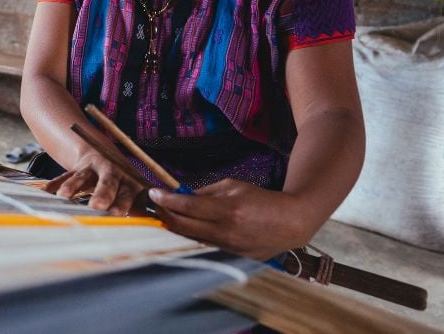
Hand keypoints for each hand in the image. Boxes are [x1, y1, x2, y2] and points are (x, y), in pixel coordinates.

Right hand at [42, 150, 145, 215]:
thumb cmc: (124, 183)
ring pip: (82, 176)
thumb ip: (138, 207)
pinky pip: (64, 176)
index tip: (118, 213)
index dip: (123, 202)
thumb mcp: (134, 191)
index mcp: (129, 180)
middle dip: (102, 193)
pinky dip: (54, 184)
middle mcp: (112, 171)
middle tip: (97, 206)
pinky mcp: (76, 168)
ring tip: (65, 196)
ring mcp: (92, 168)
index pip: (128, 191)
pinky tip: (45, 192)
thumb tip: (149, 225)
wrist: (105, 155)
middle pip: (107, 181)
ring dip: (73, 185)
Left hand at [148, 179, 313, 259]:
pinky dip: (193, 235)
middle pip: (182, 226)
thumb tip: (181, 195)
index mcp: (227, 210)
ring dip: (176, 225)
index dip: (166, 199)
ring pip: (190, 238)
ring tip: (168, 214)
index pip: (187, 205)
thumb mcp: (233, 187)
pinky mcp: (231, 257)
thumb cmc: (261, 200)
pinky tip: (187, 226)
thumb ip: (205, 192)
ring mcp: (227, 247)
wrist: (290, 223)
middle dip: (165, 214)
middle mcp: (225, 231)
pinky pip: (204, 245)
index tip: (153, 192)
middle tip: (156, 205)